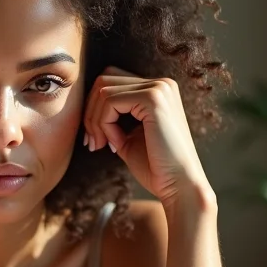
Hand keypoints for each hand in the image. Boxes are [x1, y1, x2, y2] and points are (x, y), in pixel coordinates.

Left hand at [83, 66, 211, 206]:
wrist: (179, 185)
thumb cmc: (155, 167)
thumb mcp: (128, 138)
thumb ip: (112, 121)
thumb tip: (87, 110)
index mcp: (156, 91)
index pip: (111, 82)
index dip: (94, 108)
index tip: (93, 137)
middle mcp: (160, 84)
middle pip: (104, 81)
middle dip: (90, 113)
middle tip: (92, 142)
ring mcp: (158, 88)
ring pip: (104, 91)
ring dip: (94, 120)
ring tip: (100, 144)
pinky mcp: (153, 99)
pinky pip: (110, 102)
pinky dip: (103, 124)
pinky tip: (113, 144)